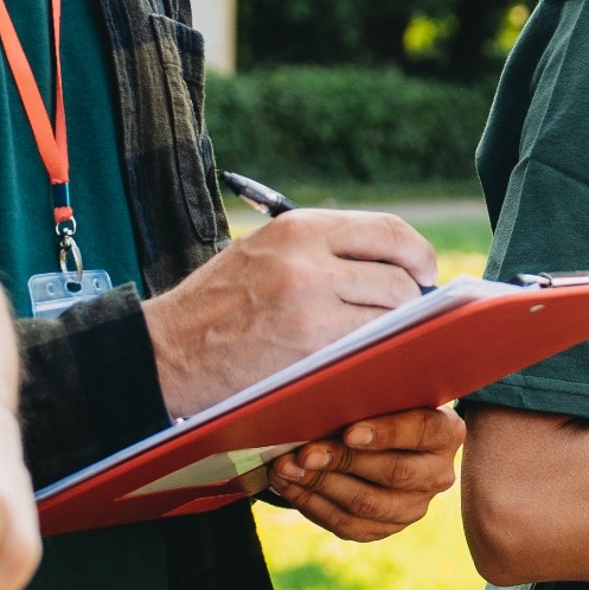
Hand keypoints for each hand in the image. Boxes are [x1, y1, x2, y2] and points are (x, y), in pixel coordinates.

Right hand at [147, 210, 439, 413]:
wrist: (166, 350)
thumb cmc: (216, 306)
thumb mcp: (264, 252)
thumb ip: (320, 249)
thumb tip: (389, 261)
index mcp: (299, 227)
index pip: (388, 230)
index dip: (417, 254)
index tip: (422, 273)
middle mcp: (308, 258)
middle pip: (399, 275)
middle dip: (412, 298)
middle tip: (406, 317)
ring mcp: (310, 304)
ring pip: (391, 314)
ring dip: (398, 330)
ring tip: (384, 341)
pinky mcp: (308, 347)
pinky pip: (369, 348)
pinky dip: (378, 355)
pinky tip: (368, 361)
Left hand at [265, 406, 461, 540]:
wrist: (390, 442)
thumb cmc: (383, 407)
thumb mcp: (388, 395)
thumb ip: (370, 397)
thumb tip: (325, 401)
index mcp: (447, 433)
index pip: (422, 431)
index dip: (386, 433)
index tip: (349, 432)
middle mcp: (438, 474)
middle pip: (393, 473)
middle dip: (341, 462)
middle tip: (303, 454)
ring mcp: (415, 506)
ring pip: (367, 505)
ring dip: (319, 487)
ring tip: (285, 469)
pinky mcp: (387, 528)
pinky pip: (348, 525)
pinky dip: (313, 505)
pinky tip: (289, 487)